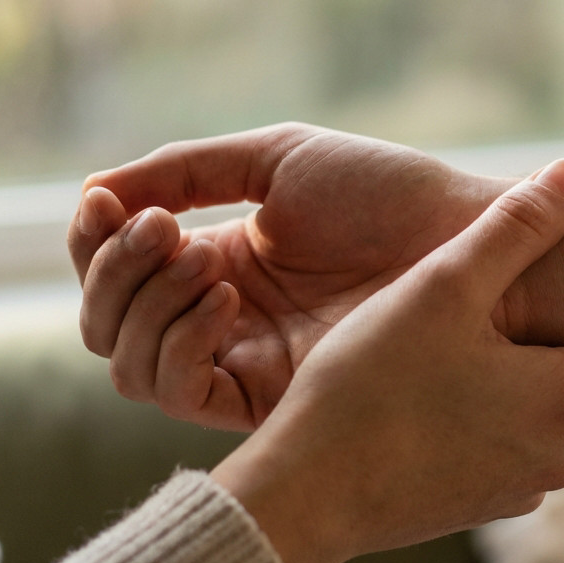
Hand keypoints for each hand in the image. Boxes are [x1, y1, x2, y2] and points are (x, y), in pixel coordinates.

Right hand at [68, 123, 508, 428]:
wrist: (469, 243)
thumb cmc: (392, 195)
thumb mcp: (279, 161)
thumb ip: (187, 170)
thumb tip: (94, 188)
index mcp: (223, 264)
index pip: (118, 271)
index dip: (95, 240)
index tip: (103, 202)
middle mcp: (224, 321)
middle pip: (107, 324)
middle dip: (113, 272)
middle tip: (160, 230)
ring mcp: (244, 364)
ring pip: (129, 365)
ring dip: (143, 302)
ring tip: (199, 254)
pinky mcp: (270, 400)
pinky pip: (181, 394)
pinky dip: (179, 341)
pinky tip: (225, 294)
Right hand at [208, 161, 563, 562]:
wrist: (304, 496)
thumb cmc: (373, 389)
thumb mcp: (445, 289)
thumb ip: (515, 229)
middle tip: (554, 294)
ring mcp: (521, 489)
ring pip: (556, 420)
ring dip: (537, 379)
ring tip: (487, 333)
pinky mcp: (477, 505)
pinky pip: (513, 447)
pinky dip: (499, 414)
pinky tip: (442, 384)